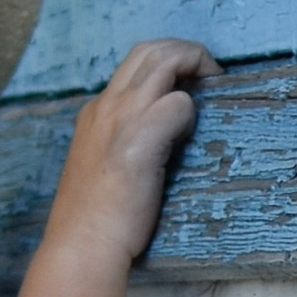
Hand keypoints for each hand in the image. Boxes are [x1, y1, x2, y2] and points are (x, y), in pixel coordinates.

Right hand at [42, 40, 219, 266]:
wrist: (80, 246)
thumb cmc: (96, 221)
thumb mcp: (104, 169)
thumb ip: (124, 146)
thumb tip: (159, 143)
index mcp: (95, 113)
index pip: (134, 65)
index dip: (167, 64)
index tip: (189, 82)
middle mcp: (106, 107)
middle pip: (150, 49)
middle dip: (185, 50)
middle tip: (211, 73)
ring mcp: (121, 119)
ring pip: (164, 60)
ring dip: (195, 64)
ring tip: (216, 84)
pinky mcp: (140, 141)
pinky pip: (179, 104)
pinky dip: (191, 113)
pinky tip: (190, 136)